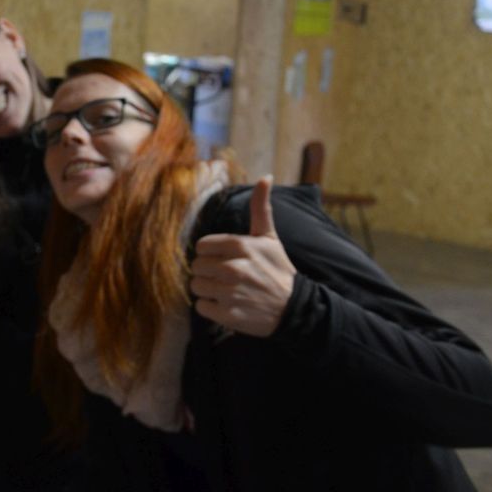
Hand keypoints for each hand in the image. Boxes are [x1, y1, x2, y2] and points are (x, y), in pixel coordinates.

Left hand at [189, 177, 296, 336]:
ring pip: (196, 287)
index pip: (201, 247)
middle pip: (196, 267)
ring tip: (227, 291)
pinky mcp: (228, 314)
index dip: (210, 254)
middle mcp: (234, 268)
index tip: (225, 260)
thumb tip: (266, 176)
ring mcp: (231, 293)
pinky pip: (201, 307)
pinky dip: (211, 308)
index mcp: (241, 246)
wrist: (294, 309)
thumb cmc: (278, 270)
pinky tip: (228, 305)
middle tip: (227, 277)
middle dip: (208, 272)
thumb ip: (261, 208)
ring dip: (208, 290)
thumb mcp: (270, 237)